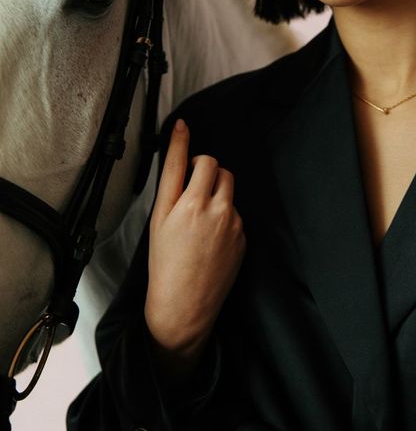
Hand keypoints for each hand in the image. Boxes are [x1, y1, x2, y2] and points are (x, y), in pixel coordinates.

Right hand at [144, 119, 245, 374]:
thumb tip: (181, 159)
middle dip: (204, 170)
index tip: (181, 125)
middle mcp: (211, 209)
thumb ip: (171, 188)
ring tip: (200, 216)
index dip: (181, 141)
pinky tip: (211, 238)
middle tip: (191, 186)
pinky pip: (236, 212)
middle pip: (215, 167)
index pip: (184, 161)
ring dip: (217, 190)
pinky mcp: (243, 235)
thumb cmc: (165, 265)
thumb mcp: (158, 224)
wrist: (185, 305)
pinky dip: (225, 215)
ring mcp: (231, 222)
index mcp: (184, 206)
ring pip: (228, 187)